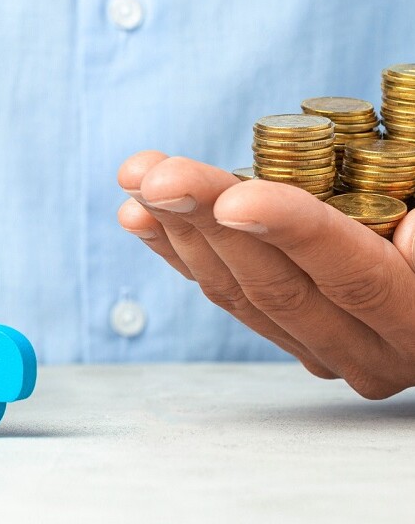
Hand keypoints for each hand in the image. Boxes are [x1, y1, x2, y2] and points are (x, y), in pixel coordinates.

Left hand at [117, 150, 414, 398]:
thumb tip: (410, 230)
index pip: (352, 275)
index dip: (290, 232)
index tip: (233, 197)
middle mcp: (366, 346)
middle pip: (273, 284)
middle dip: (208, 221)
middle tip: (158, 177)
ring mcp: (316, 345)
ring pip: (235, 292)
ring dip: (178, 230)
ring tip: (136, 180)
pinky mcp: (281, 331)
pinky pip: (221, 292)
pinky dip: (177, 250)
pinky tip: (140, 216)